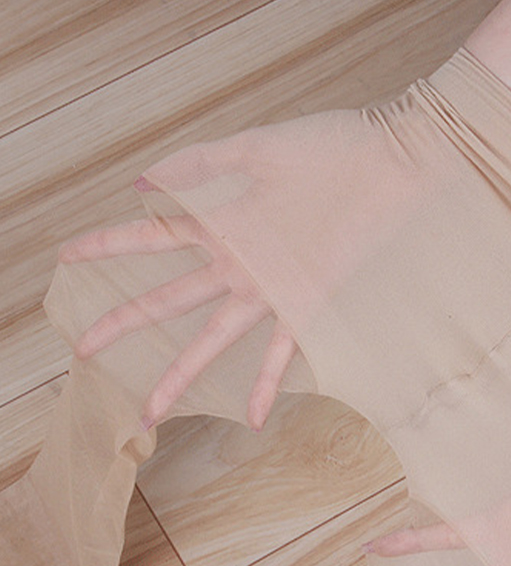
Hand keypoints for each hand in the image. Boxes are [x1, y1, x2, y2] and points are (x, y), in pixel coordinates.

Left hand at [57, 106, 429, 429]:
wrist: (389, 168)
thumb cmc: (328, 148)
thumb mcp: (255, 145)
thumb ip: (196, 164)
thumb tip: (143, 184)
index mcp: (221, 219)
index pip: (150, 235)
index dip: (106, 244)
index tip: (67, 257)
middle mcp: (236, 263)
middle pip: (166, 299)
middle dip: (120, 322)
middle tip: (84, 348)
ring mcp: (270, 291)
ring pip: (211, 340)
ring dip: (176, 376)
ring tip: (148, 411)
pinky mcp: (308, 306)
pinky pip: (280, 355)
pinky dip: (263, 386)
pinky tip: (249, 420)